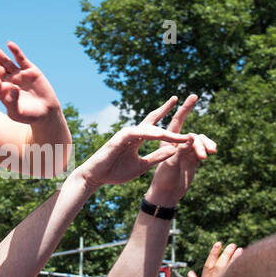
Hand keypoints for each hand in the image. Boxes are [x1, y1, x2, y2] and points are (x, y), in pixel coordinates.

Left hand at [0, 41, 61, 123]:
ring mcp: (18, 75)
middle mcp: (8, 81)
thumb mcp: (18, 113)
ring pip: (5, 61)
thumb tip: (10, 87)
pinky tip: (9, 44)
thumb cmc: (30, 116)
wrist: (46, 113)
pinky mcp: (30, 70)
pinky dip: (15, 51)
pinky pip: (20, 59)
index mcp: (3, 92)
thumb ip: (12, 102)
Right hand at [73, 97, 193, 189]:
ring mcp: (125, 135)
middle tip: (178, 99)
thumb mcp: (142, 166)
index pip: (155, 124)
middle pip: (152, 119)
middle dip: (165, 109)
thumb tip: (174, 149)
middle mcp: (133, 134)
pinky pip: (135, 134)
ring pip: (147, 129)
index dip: (165, 112)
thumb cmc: (116, 172)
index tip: (178, 103)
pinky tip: (159, 134)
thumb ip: (157, 157)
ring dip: (163, 131)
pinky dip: (148, 134)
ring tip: (178, 132)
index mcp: (138, 139)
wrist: (96, 177)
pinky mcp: (118, 140)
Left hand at [143, 94, 216, 206]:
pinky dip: (208, 148)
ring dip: (205, 146)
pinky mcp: (194, 159)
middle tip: (200, 119)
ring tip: (210, 154)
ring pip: (199, 141)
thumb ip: (181, 151)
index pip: (176, 121)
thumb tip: (192, 136)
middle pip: (192, 133)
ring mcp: (186, 151)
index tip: (193, 96)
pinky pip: (203, 149)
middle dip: (197, 132)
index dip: (184, 108)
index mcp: (168, 142)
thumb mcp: (171, 165)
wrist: (167, 195)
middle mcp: (177, 144)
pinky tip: (212, 151)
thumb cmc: (163, 180)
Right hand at [185, 242, 240, 276]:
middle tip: (232, 244)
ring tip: (241, 250)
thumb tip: (190, 274)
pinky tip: (246, 266)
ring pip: (229, 272)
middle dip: (226, 253)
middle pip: (220, 265)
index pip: (208, 265)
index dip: (213, 253)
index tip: (218, 244)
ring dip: (235, 260)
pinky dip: (240, 273)